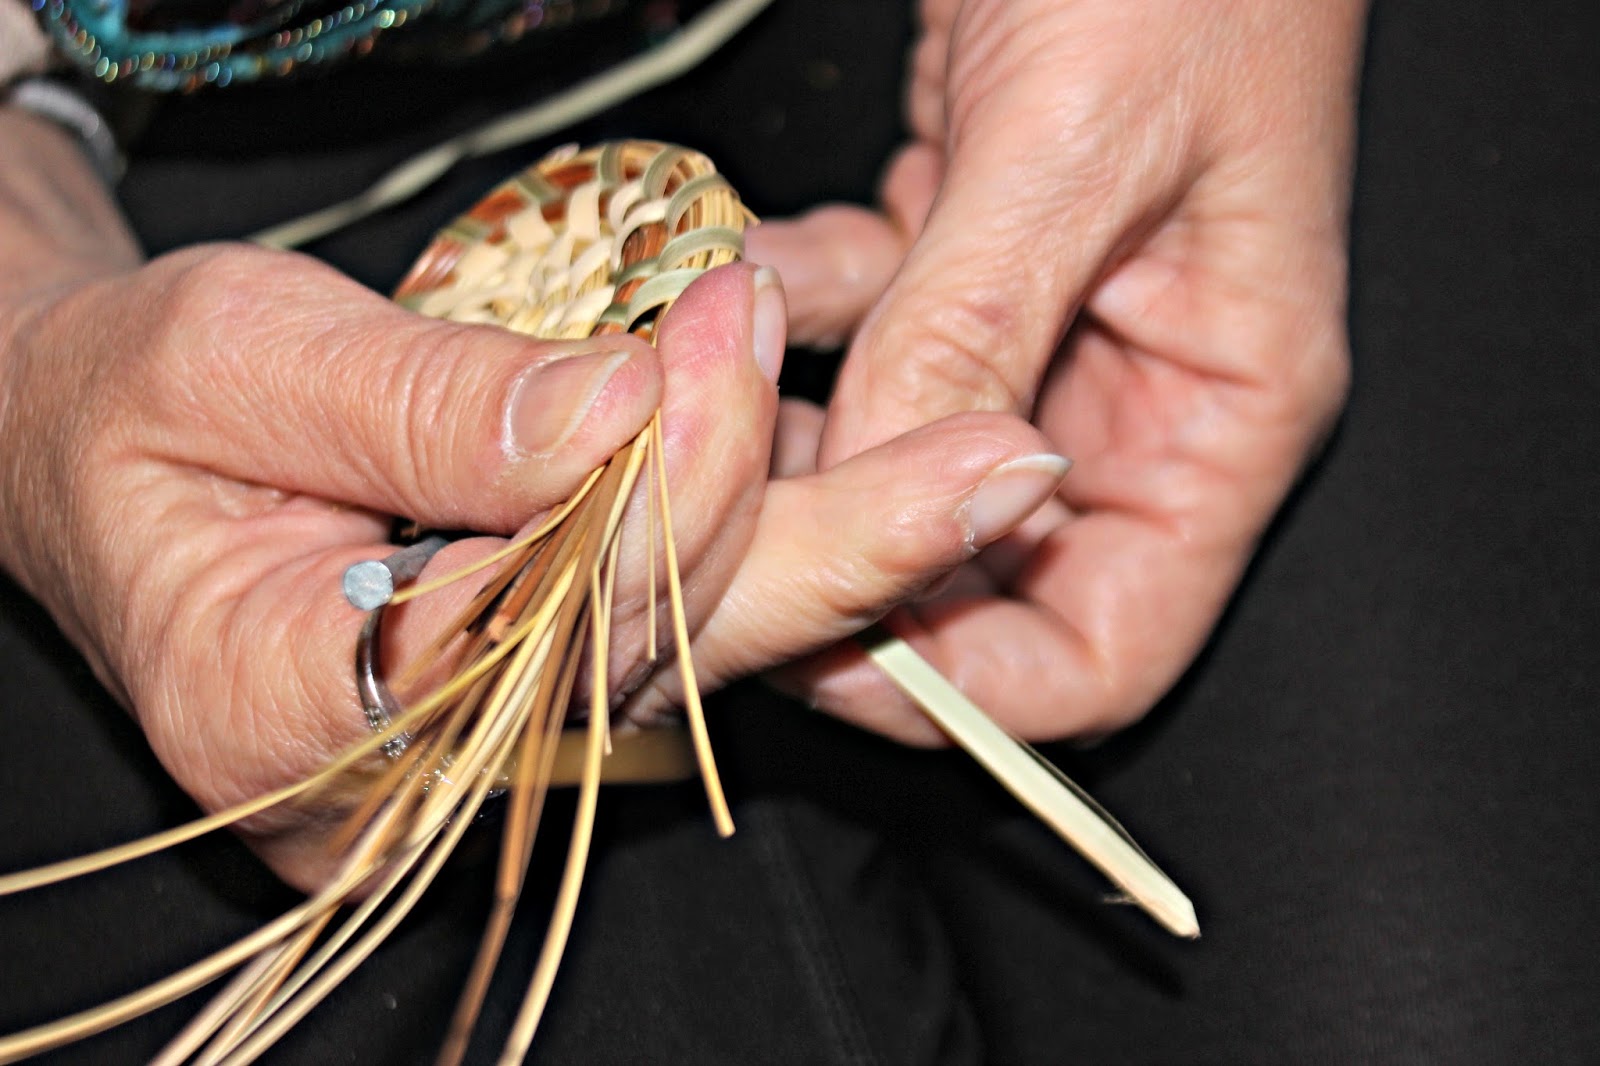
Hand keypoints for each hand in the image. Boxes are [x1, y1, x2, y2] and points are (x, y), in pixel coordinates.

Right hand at [1, 110, 1076, 891]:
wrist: (99, 458)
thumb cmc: (137, 406)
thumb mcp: (241, 359)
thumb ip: (431, 402)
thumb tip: (631, 411)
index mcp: (290, 712)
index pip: (531, 619)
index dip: (662, 480)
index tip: (741, 327)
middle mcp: (408, 776)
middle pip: (652, 660)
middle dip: (831, 549)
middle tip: (993, 467)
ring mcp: (478, 757)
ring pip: (689, 651)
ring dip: (836, 548)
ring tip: (979, 470)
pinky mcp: (529, 709)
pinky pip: (674, 632)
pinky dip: (771, 549)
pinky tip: (886, 494)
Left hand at [747, 0, 1364, 742]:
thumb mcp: (1079, 140)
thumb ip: (972, 327)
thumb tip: (875, 494)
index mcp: (1217, 412)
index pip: (1100, 648)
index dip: (964, 685)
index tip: (828, 650)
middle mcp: (1123, 398)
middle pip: (968, 569)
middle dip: (839, 548)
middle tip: (713, 518)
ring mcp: (1030, 333)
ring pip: (885, 458)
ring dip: (784, 422)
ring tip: (708, 362)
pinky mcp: (954, 265)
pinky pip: (850, 339)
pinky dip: (782, 310)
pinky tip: (730, 259)